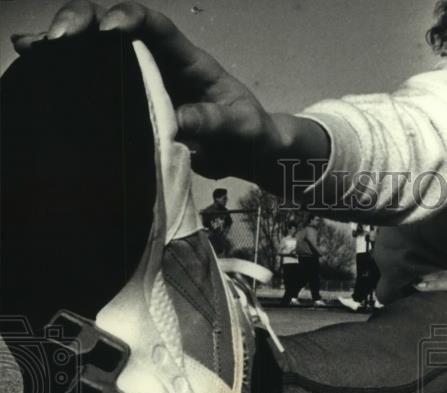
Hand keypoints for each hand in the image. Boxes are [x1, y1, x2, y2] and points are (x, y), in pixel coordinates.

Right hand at [13, 1, 282, 180]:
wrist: (247, 153)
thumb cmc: (249, 134)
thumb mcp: (242, 127)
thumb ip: (216, 121)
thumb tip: (180, 122)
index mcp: (189, 61)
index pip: (158, 28)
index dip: (132, 18)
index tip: (108, 27)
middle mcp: (160, 62)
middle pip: (115, 27)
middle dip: (84, 21)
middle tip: (59, 38)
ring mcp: (141, 79)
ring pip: (97, 49)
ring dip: (63, 43)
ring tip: (31, 47)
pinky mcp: (129, 101)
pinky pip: (93, 79)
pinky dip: (62, 69)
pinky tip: (32, 62)